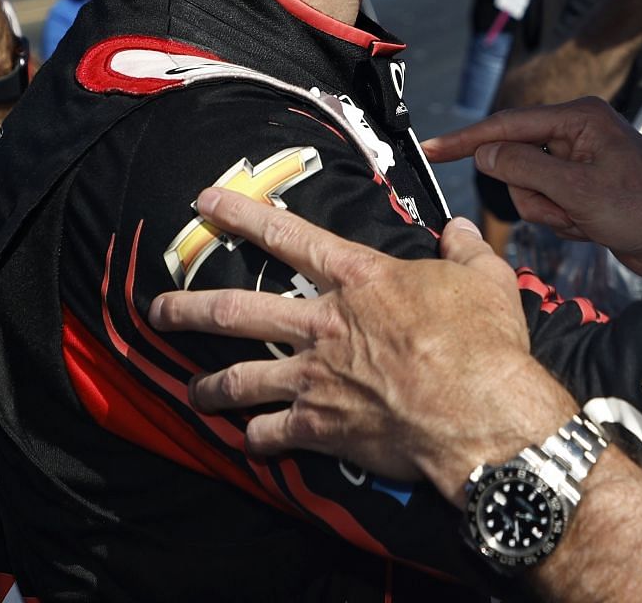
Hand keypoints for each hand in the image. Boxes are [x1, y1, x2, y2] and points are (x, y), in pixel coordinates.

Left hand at [149, 197, 577, 502]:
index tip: (207, 201)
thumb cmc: (484, 342)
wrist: (479, 412)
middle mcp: (325, 323)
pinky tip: (249, 440)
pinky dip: (256, 438)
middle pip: (237, 310)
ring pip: (240, 377)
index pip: (290, 236)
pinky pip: (270, 434)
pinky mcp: (320, 427)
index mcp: (361, 279)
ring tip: (189, 389)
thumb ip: (465, 248)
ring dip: (208, 384)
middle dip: (189, 307)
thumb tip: (457, 228)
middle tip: (157, 308)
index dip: (243, 215)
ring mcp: (315, 377)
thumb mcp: (484, 278)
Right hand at [421, 99, 641, 278]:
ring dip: (552, 212)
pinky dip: (565, 221)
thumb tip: (485, 153)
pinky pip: (550, 204)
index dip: (467, 140)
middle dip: (538, 195)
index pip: (509, 124)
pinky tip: (595, 226)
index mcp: (580, 117)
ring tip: (588, 219)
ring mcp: (582, 161)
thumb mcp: (576, 190)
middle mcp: (579, 132)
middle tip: (571, 209)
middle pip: (518, 162)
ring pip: (530, 189)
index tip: (431, 150)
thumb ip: (524, 168)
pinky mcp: (586, 187)